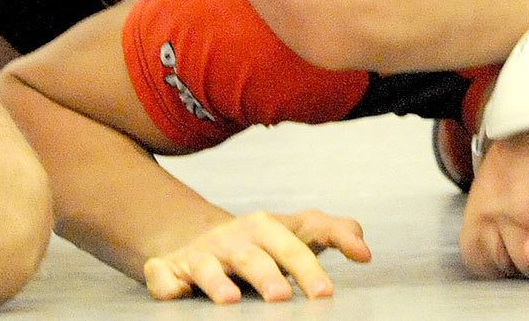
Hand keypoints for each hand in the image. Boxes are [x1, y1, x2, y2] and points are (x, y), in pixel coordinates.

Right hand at [143, 211, 369, 303]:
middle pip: (252, 255)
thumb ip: (332, 233)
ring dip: (216, 281)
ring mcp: (200, 254)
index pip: (293, 243)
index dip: (309, 265)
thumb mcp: (294, 232)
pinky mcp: (170, 268)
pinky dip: (165, 281)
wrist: (196, 237)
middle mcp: (232, 238)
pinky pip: (163, 274)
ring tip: (230, 300)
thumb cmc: (258, 243)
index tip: (326, 292)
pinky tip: (173, 292)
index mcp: (265, 228)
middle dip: (266, 273)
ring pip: (206, 266)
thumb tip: (365, 248)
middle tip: (282, 297)